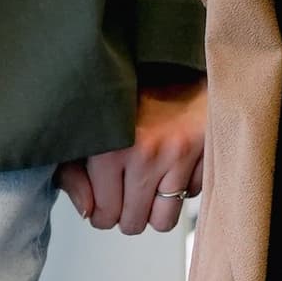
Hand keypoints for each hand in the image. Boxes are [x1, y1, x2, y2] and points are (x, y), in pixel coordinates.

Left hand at [56, 79, 207, 235]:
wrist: (170, 57)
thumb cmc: (127, 93)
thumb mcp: (85, 130)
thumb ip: (73, 174)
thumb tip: (87, 211)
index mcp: (109, 150)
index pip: (103, 216)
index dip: (102, 211)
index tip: (105, 197)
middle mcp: (146, 154)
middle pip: (134, 223)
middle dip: (128, 212)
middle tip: (127, 189)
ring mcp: (181, 154)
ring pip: (165, 220)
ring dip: (156, 207)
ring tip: (150, 183)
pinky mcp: (208, 150)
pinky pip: (192, 195)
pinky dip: (183, 185)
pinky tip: (174, 163)